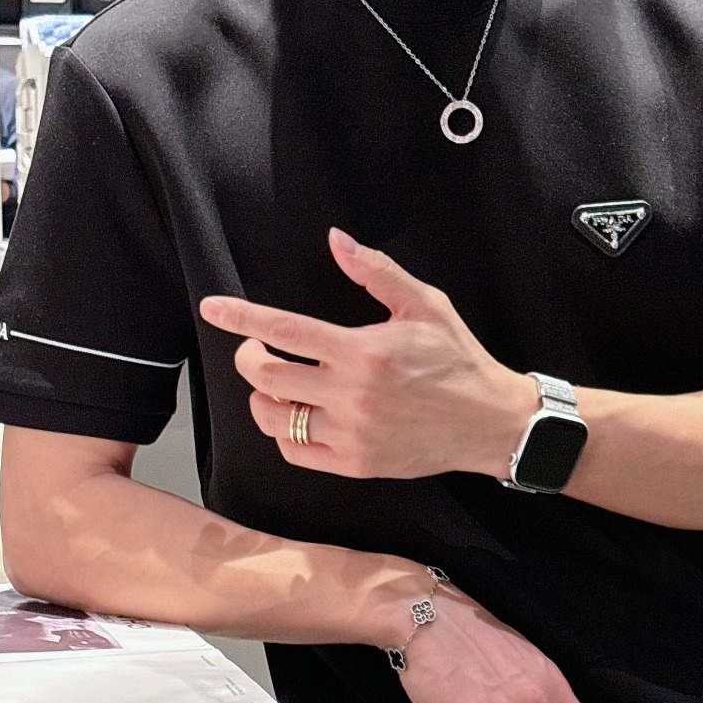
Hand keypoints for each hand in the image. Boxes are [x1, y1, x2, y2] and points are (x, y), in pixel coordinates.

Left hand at [199, 229, 536, 480]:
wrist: (490, 422)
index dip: (241, 317)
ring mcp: (351, 433)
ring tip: (274, 384)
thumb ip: (376, 272)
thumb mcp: (425, 304)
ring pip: (273, 418)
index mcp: (363, 351)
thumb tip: (336, 239)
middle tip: (255, 348)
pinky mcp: (355, 463)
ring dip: (262, 397)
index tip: (213, 308)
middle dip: (248, 356)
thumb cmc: (457, 359)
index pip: (284, 330)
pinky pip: (295, 452)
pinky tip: (295, 416)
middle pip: (266, 375)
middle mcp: (351, 394)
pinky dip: (284, 434)